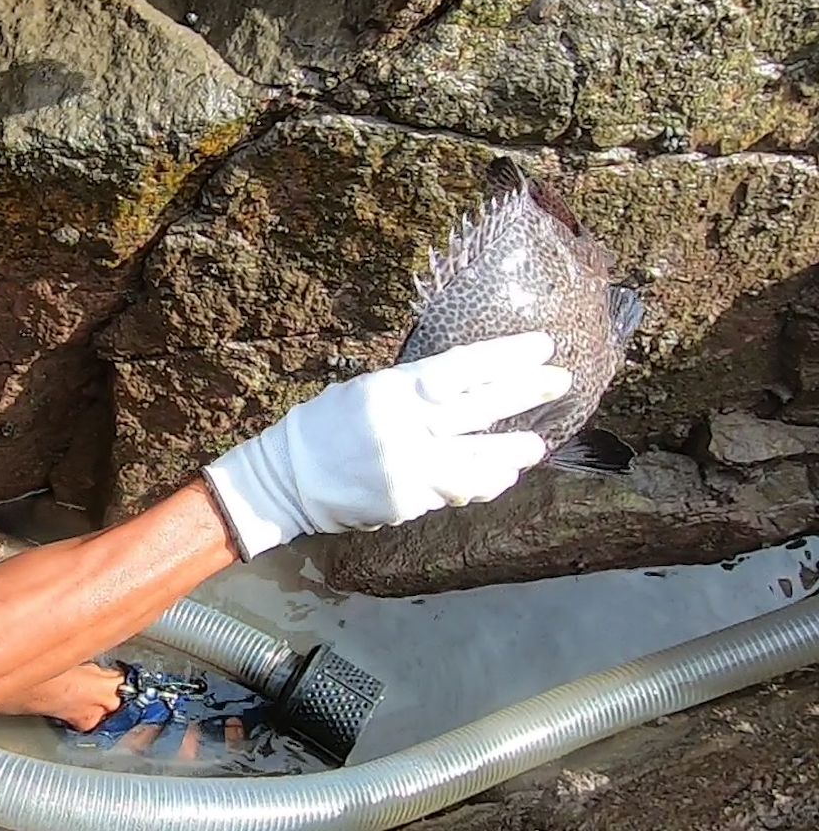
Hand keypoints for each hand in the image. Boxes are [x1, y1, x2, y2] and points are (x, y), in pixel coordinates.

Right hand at [202, 331, 571, 558]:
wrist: (285, 479)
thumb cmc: (323, 429)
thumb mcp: (364, 394)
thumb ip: (411, 393)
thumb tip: (463, 386)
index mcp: (393, 389)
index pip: (463, 367)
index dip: (506, 356)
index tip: (541, 346)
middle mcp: (406, 425)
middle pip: (480, 405)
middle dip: (525, 392)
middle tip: (561, 381)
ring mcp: (410, 465)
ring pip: (479, 455)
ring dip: (513, 448)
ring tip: (536, 443)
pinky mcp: (409, 500)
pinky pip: (458, 490)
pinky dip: (483, 482)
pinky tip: (500, 477)